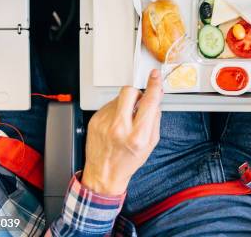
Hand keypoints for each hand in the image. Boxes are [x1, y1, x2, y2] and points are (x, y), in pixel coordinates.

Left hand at [81, 69, 162, 194]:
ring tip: (125, 120)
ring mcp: (105, 123)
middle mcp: (119, 128)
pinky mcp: (95, 120)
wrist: (104, 174)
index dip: (154, 86)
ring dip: (125, 104)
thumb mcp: (150, 144)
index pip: (149, 103)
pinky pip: (109, 105)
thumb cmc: (127, 161)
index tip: (155, 76)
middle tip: (138, 103)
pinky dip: (115, 111)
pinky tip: (115, 124)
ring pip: (119, 98)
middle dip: (137, 93)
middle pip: (129, 92)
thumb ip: (155, 119)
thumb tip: (155, 99)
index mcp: (137, 136)